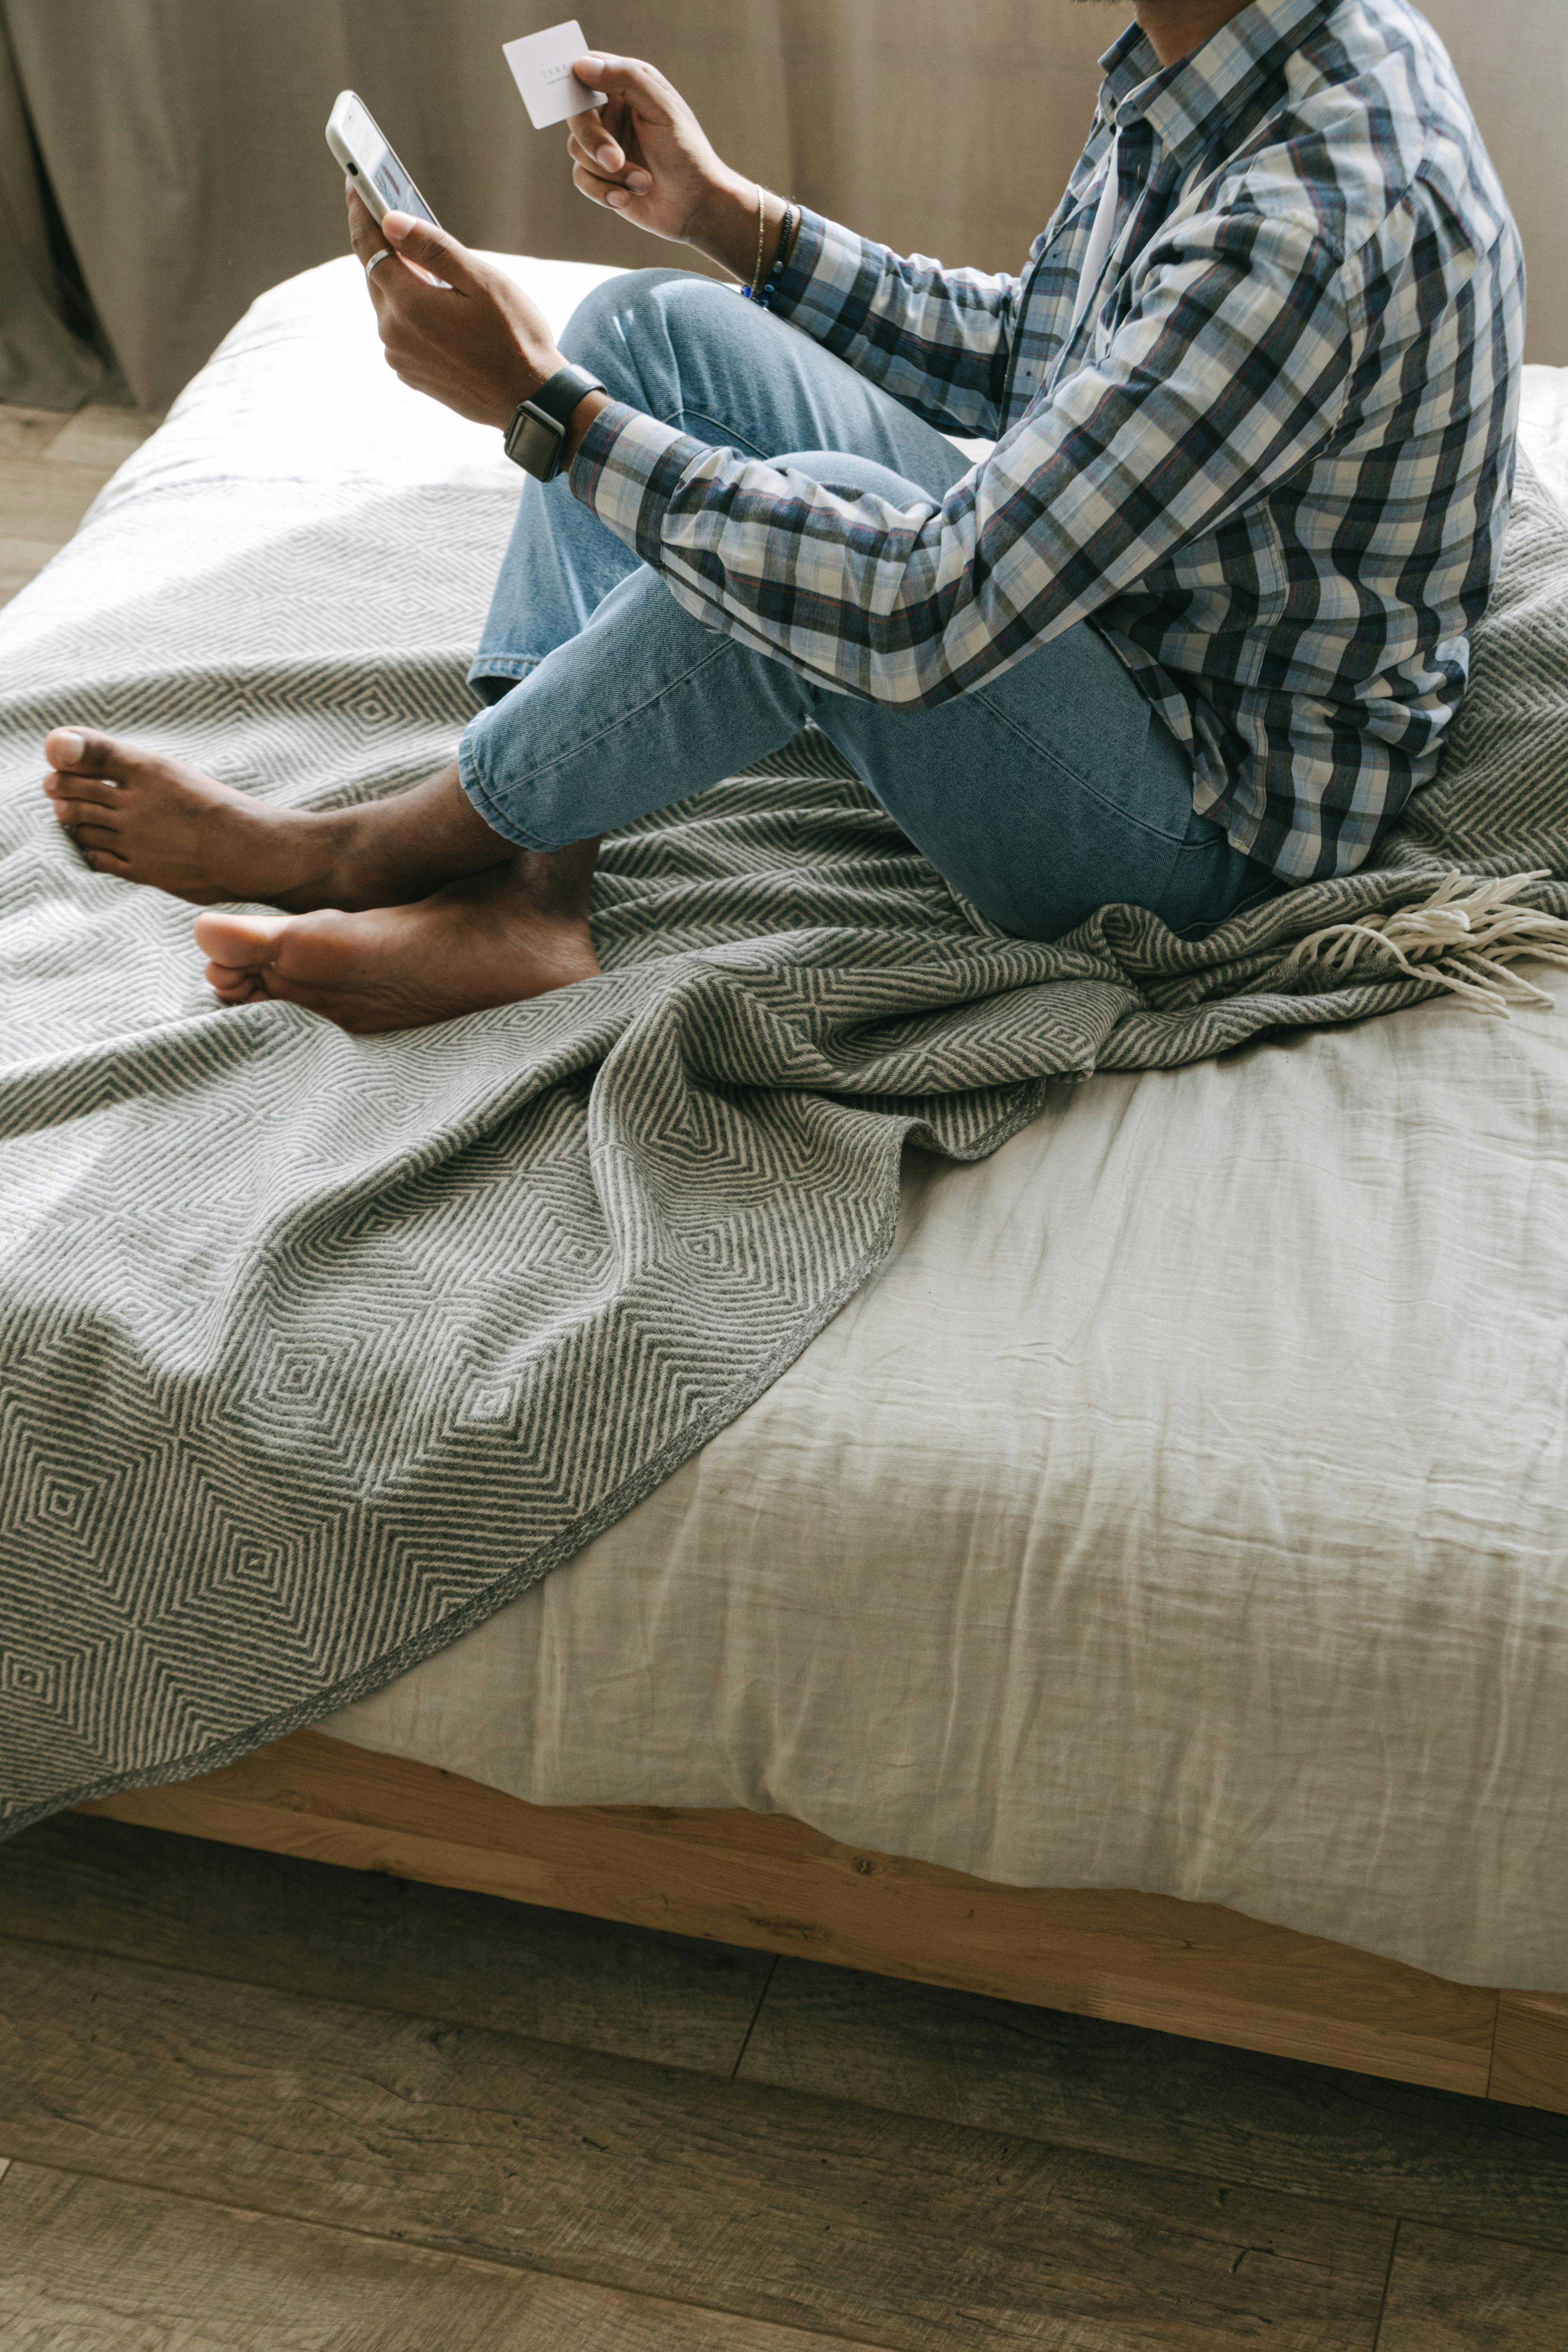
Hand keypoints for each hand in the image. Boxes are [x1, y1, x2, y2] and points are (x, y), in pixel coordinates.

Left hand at [346, 183, 558, 428]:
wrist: (531, 401)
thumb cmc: (516, 338)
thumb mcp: (482, 281)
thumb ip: (433, 248)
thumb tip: (390, 220)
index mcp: (408, 304)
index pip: (368, 245)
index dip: (360, 210)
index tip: (354, 180)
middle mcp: (393, 333)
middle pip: (374, 274)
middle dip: (380, 242)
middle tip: (387, 211)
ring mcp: (399, 357)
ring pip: (386, 303)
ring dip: (398, 280)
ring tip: (418, 260)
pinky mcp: (411, 374)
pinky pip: (399, 331)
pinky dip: (408, 311)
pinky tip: (432, 303)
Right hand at [565, 54, 749, 249]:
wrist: (696, 206)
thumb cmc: (686, 153)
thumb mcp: (662, 109)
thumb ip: (626, 78)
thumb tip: (581, 65)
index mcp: (628, 84)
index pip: (587, 70)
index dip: (575, 81)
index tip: (579, 100)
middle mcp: (612, 111)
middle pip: (576, 114)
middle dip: (593, 140)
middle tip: (615, 160)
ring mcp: (604, 143)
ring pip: (577, 149)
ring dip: (610, 172)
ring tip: (643, 183)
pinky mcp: (601, 175)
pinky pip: (581, 178)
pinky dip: (603, 191)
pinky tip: (627, 199)